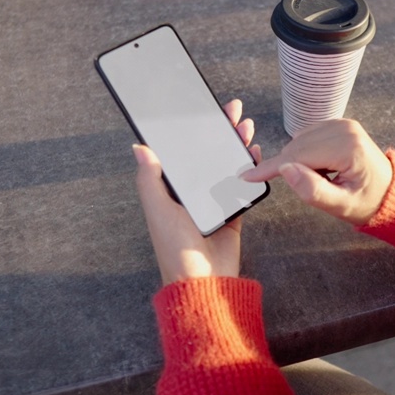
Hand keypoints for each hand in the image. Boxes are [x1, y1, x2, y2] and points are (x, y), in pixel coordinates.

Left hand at [134, 99, 260, 283]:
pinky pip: (243, 186)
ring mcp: (213, 202)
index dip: (193, 131)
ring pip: (227, 166)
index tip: (204, 111)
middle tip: (233, 111)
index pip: (183, 152)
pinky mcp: (232, 213)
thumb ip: (150, 180)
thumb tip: (139, 147)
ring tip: (246, 128)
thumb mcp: (158, 211)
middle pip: (208, 154)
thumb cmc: (176, 249)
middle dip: (220, 132)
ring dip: (236, 146)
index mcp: (171, 191)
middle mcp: (191, 194)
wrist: (205, 282)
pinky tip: (255, 154)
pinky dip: (249, 169)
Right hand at [240, 119, 391, 225]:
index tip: (247, 175)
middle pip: (297, 146)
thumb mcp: (341, 206)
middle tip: (310, 187)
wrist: (390, 192)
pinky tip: (321, 167)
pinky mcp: (338, 124)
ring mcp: (342, 123)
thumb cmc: (368, 202)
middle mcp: (345, 129)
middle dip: (290, 167)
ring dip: (299, 161)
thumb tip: (285, 170)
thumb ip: (312, 190)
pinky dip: (305, 153)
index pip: (300, 156)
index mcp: (348, 148)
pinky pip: (307, 137)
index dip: (271, 167)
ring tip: (322, 178)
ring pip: (299, 141)